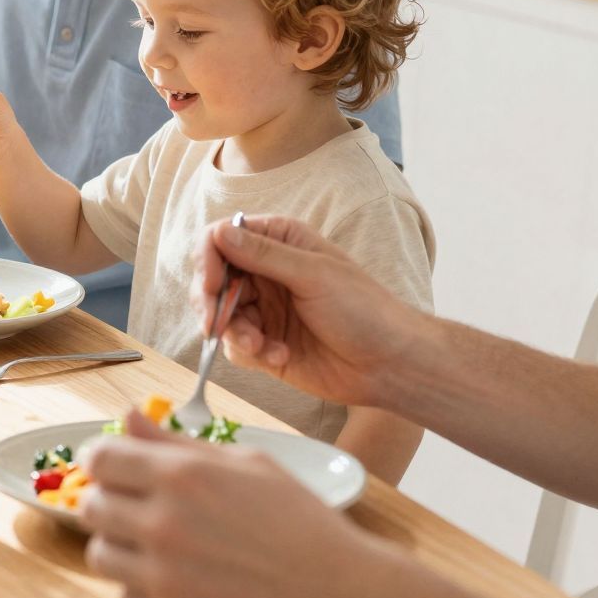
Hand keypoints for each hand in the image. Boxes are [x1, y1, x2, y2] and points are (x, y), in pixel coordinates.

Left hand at [79, 411, 399, 597]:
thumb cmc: (302, 524)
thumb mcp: (248, 466)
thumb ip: (177, 443)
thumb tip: (126, 417)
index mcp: (181, 475)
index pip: (98, 459)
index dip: (105, 464)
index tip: (118, 473)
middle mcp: (163, 524)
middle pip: (91, 508)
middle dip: (111, 505)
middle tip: (145, 513)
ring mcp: (164, 579)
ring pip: (100, 556)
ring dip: (124, 550)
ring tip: (167, 551)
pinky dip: (145, 592)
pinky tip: (185, 585)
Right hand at [195, 214, 426, 410]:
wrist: (389, 364)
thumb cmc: (365, 310)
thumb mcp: (313, 274)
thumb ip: (264, 255)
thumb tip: (219, 233)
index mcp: (279, 242)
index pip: (222, 238)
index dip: (208, 260)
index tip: (208, 285)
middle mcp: (266, 273)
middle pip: (211, 279)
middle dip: (210, 302)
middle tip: (215, 324)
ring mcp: (264, 310)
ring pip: (219, 315)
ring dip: (234, 332)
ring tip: (259, 346)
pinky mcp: (264, 344)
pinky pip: (235, 346)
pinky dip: (250, 353)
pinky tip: (280, 356)